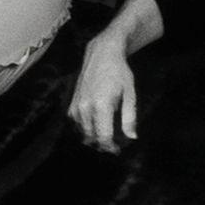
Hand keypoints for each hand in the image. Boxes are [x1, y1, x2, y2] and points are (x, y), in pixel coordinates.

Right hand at [72, 34, 139, 151]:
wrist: (101, 54)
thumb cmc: (119, 72)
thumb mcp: (130, 93)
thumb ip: (129, 117)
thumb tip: (132, 137)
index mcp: (101, 106)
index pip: (103, 137)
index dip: (111, 147)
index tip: (118, 150)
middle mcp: (85, 108)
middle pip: (92, 137)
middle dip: (103, 144)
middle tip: (114, 144)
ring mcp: (76, 106)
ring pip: (83, 132)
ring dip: (94, 137)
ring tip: (106, 135)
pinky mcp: (72, 104)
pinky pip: (77, 124)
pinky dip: (85, 128)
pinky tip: (96, 124)